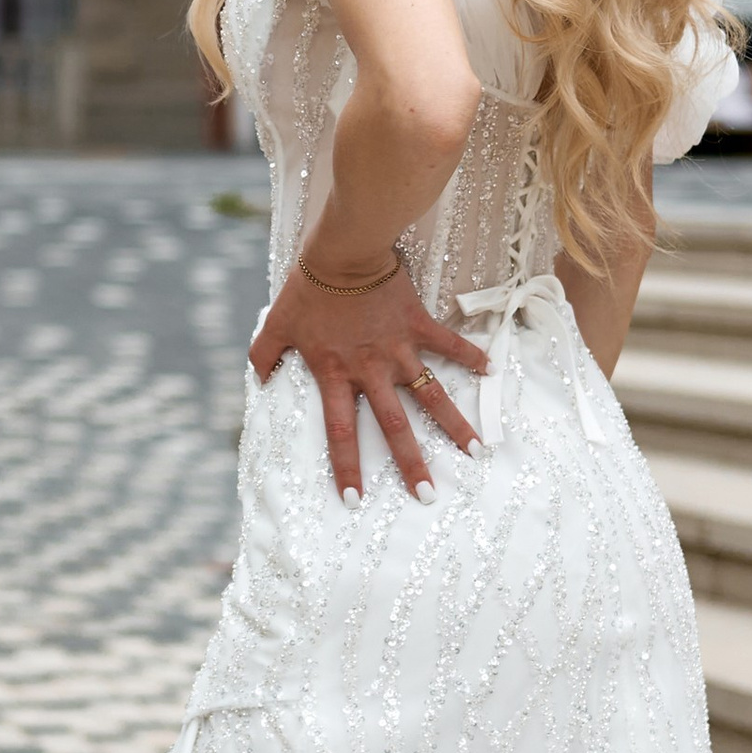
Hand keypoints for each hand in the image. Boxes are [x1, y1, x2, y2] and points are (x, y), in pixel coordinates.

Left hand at [248, 253, 485, 503]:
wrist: (342, 252)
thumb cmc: (307, 288)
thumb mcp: (276, 323)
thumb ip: (264, 354)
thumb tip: (260, 378)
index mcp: (336, 375)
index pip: (341, 432)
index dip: (347, 467)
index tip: (355, 500)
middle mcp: (371, 370)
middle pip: (394, 426)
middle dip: (411, 463)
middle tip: (428, 495)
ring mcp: (398, 349)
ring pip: (431, 394)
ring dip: (454, 424)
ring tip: (476, 452)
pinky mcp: (418, 325)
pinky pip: (449, 343)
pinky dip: (471, 355)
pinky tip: (491, 372)